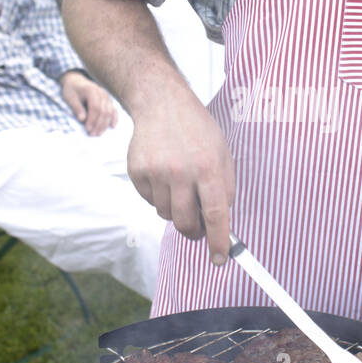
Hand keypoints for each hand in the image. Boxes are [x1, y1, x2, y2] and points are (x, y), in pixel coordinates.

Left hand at [60, 70, 116, 134]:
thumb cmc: (72, 90)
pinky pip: (114, 110)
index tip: (87, 129)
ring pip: (110, 112)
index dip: (92, 119)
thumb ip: (76, 107)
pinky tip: (112, 126)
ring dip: (105, 124)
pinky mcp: (108, 100)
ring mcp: (107, 97)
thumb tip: (82, 119)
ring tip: (98, 133)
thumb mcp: (70, 97)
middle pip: (104, 111)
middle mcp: (102, 93)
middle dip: (98, 124)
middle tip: (92, 134)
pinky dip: (114, 118)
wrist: (76, 81)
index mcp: (92, 90)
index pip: (95, 107)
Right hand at [127, 85, 234, 263]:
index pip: (217, 214)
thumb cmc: (197, 130)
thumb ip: (224, 188)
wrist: (161, 103)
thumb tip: (220, 223)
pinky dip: (158, 196)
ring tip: (179, 184)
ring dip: (175, 209)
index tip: (220, 259)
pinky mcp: (137, 172)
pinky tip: (163, 174)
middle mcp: (181, 171)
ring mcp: (156, 172)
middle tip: (198, 226)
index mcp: (208, 167)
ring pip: (165, 214)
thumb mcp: (222, 153)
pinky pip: (149, 201)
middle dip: (194, 232)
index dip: (219, 241)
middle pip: (186, 223)